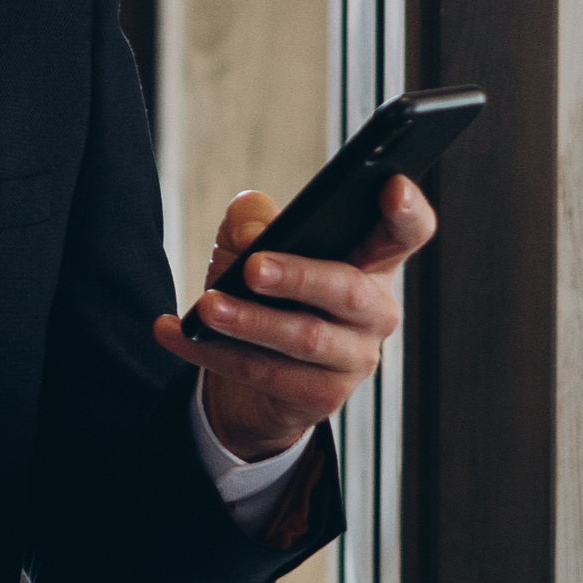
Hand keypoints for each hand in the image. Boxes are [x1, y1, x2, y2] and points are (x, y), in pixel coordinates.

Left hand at [152, 177, 438, 462]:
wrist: (253, 380)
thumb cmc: (264, 291)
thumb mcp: (252, 244)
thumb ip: (252, 220)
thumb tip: (250, 236)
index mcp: (372, 261)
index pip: (408, 231)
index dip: (407, 210)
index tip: (390, 185)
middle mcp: (375, 311)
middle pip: (347, 291)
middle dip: (299, 277)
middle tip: (253, 268)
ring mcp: (354, 358)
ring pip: (305, 338)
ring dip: (251, 322)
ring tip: (208, 306)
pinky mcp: (322, 397)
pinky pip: (264, 374)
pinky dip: (213, 353)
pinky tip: (174, 332)